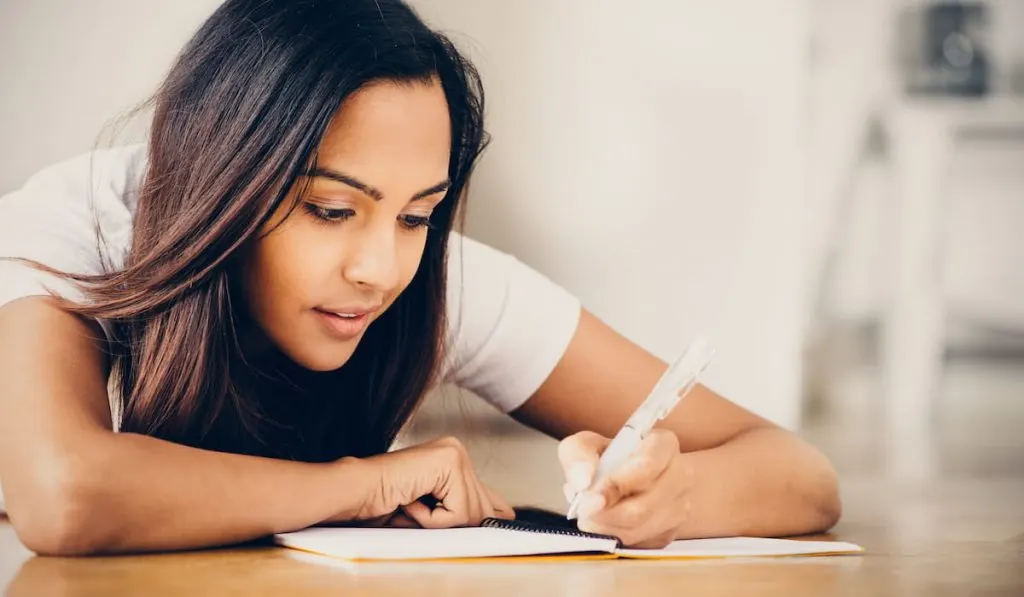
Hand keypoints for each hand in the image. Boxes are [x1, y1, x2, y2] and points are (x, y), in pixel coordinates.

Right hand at [345, 436, 514, 528]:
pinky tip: (410, 499)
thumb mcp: (434, 508)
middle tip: (417, 510)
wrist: (357, 492)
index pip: (490, 497)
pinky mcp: (448, 462)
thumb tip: (506, 517)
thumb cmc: (386, 502)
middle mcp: (457, 451)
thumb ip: (464, 507)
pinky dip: (431, 518)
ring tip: (411, 504)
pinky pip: (457, 512)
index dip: (485, 518)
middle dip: (451, 522)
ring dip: (436, 521)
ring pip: (470, 513)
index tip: (486, 527)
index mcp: (455, 458)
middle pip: (482, 509)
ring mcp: (454, 453)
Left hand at [559, 429, 694, 547]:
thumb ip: (578, 455)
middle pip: (643, 506)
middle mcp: (681, 475)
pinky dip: (614, 537)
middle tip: (583, 510)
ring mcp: (680, 507)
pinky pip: (639, 543)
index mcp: (664, 445)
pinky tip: (606, 524)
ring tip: (590, 515)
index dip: (616, 484)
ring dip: (606, 527)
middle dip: (605, 513)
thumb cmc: (608, 459)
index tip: (590, 496)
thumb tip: (582, 481)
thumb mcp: (586, 445)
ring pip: (639, 528)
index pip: (647, 465)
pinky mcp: (670, 533)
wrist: (629, 481)